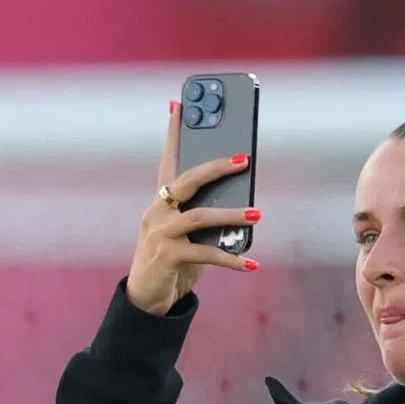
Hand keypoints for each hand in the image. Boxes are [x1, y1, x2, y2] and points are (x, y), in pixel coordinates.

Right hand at [125, 101, 259, 315]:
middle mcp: (157, 212)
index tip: (178, 104)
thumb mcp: (188, 236)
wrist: (147, 298)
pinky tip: (252, 263)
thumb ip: (207, 220)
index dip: (173, 133)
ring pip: (199, 216)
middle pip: (187, 180)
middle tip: (244, 159)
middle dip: (216, 166)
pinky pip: (206, 254)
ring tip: (257, 213)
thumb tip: (244, 210)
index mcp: (160, 202)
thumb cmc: (172, 263)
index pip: (167, 161)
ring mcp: (160, 233)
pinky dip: (232, 259)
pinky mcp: (168, 256)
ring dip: (231, 214)